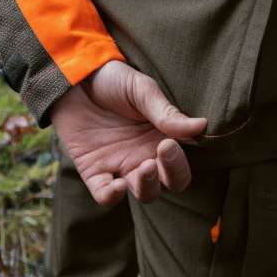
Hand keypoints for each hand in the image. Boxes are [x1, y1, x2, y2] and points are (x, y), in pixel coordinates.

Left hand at [51, 60, 206, 206]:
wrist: (74, 79)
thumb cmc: (113, 81)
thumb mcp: (141, 90)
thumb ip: (166, 112)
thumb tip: (202, 126)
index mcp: (160, 138)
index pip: (181, 164)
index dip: (180, 161)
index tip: (170, 142)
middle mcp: (144, 156)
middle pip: (169, 183)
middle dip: (171, 175)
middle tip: (161, 151)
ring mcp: (120, 166)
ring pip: (144, 194)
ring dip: (148, 187)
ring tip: (144, 167)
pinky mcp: (94, 171)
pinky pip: (105, 196)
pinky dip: (112, 197)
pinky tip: (116, 185)